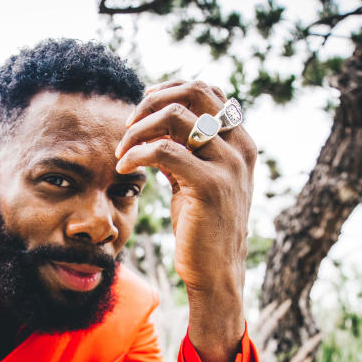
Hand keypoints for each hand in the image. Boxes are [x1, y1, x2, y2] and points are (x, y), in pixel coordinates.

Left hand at [115, 80, 255, 361]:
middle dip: (154, 100)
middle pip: (195, 91)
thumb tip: (156, 124)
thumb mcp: (196, 181)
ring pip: (176, 115)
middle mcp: (239, 147)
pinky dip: (136, 153)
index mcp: (240, 142)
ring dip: (139, 128)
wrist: (217, 272)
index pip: (208, 91)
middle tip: (129, 124)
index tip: (142, 107)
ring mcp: (227, 165)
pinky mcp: (209, 185)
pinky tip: (123, 167)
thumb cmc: (202, 228)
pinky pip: (164, 150)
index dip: (171, 89)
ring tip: (122, 151)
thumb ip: (185, 151)